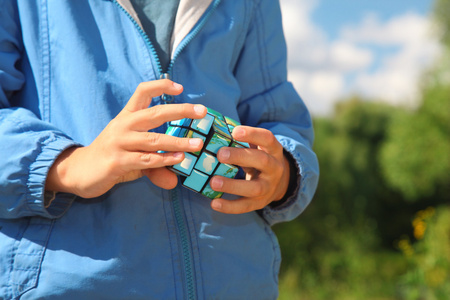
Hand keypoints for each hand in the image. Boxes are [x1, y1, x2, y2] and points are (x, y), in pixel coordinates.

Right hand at [45, 79, 206, 197]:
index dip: (161, 86)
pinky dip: (164, 159)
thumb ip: (155, 163)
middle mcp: (123, 126)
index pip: (142, 92)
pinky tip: (179, 159)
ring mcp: (118, 143)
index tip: (180, 87)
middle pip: (154, 112)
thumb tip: (175, 179)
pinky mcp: (116, 161)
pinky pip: (146, 159)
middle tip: (202, 111)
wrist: (78, 172)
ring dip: (178, 142)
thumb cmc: (111, 159)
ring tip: (197, 144)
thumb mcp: (134, 157)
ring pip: (154, 139)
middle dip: (181, 111)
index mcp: (126, 117)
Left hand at [209, 126, 290, 213]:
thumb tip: (215, 130)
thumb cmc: (258, 158)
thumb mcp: (257, 147)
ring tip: (213, 182)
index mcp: (273, 150)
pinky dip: (229, 206)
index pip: (267, 138)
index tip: (234, 131)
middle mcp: (274, 168)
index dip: (252, 134)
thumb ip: (242, 141)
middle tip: (220, 154)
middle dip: (240, 157)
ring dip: (233, 185)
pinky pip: (245, 206)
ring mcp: (268, 187)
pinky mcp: (260, 203)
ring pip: (254, 188)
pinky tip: (214, 203)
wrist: (278, 183)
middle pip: (262, 161)